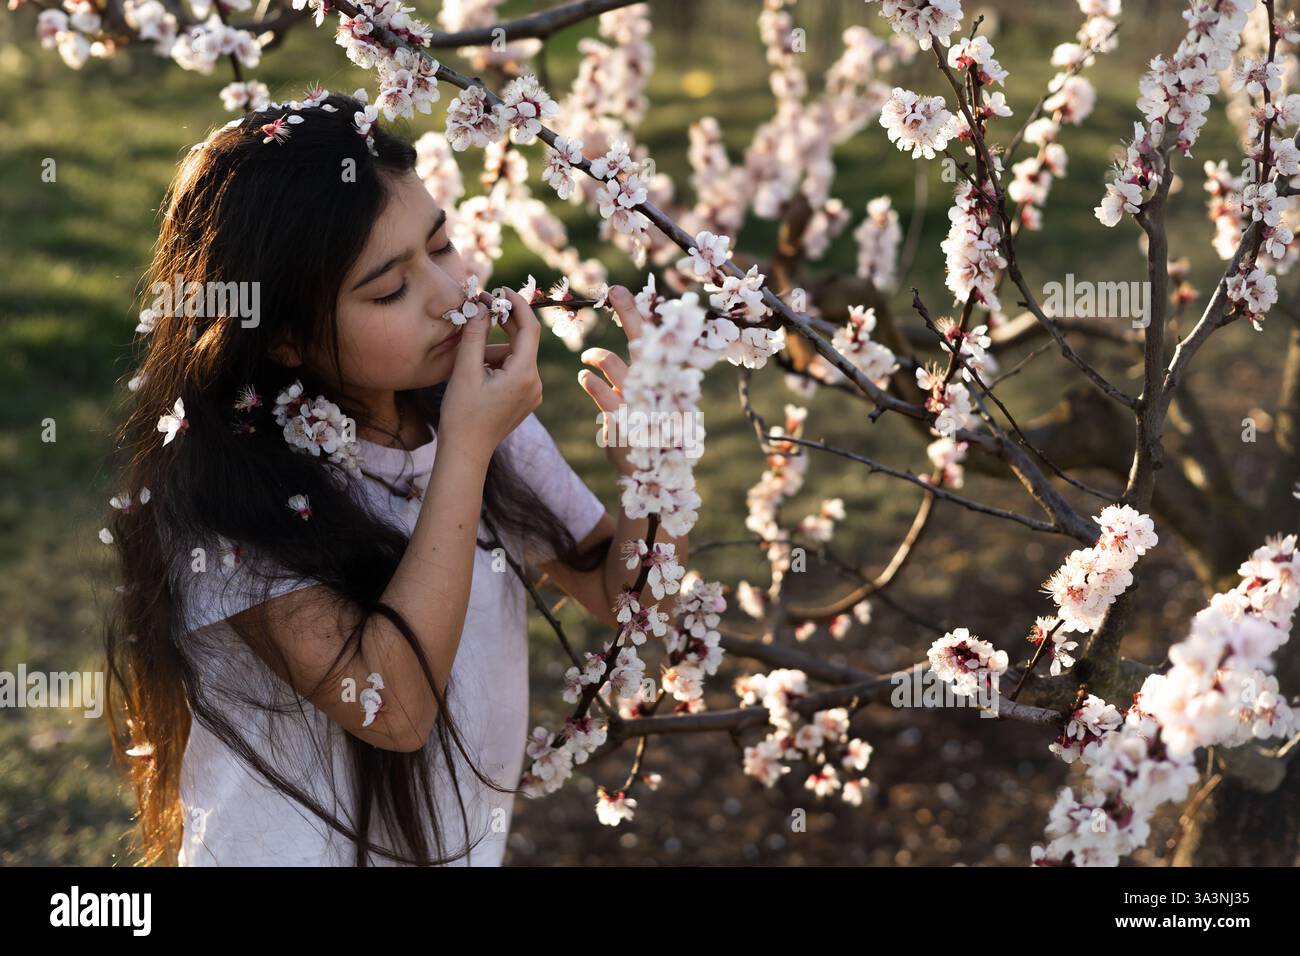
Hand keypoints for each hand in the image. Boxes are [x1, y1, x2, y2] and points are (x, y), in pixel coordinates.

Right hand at [440, 288, 542, 466]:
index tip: (500, 290)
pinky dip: (497, 364)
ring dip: (493, 349)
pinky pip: (514, 371)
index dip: (516, 305)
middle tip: (480, 308)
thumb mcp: (464, 371)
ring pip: (515, 357)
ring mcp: (532, 393)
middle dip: (502, 324)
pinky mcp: (524, 400)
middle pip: (523, 342)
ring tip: (468, 362)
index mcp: (524, 374)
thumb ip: (474, 336)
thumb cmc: (462, 414)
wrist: (466, 452)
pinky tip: (476, 373)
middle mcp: (535, 383)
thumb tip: (480, 307)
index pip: (529, 328)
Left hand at [577, 285, 643, 476]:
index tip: (619, 290)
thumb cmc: (647, 439)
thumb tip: (613, 358)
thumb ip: (633, 382)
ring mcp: (642, 402)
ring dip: (596, 356)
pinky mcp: (624, 420)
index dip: (637, 313)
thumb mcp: (645, 407)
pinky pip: (602, 391)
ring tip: (586, 359)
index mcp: (664, 381)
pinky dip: (590, 381)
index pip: (653, 341)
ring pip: (616, 363)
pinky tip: (585, 377)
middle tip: (615, 291)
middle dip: (630, 313)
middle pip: (643, 342)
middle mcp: (657, 388)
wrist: (651, 479)